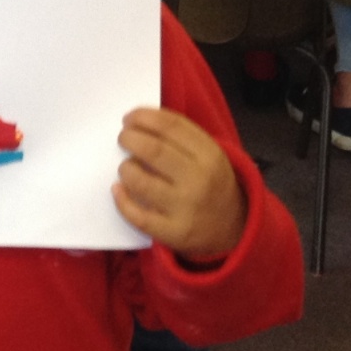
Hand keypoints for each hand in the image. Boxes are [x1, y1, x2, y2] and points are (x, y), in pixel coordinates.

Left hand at [113, 107, 247, 259]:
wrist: (232, 228)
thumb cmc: (210, 182)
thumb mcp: (209, 154)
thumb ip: (181, 136)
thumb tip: (138, 120)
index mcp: (209, 154)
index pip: (171, 126)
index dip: (144, 117)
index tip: (129, 117)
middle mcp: (199, 180)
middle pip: (153, 151)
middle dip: (130, 139)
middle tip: (123, 138)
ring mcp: (186, 208)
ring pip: (141, 182)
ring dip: (125, 169)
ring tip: (126, 166)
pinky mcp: (173, 232)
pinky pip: (138, 216)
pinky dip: (122, 200)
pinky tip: (118, 189)